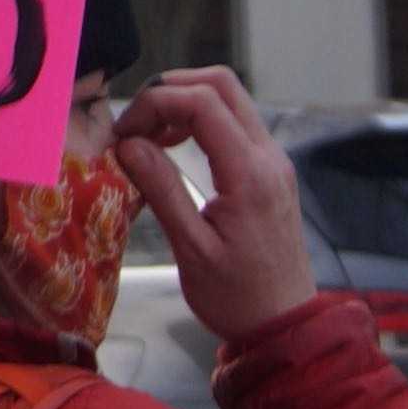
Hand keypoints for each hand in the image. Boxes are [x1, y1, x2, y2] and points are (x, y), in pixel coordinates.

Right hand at [115, 65, 319, 341]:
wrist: (285, 324)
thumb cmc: (236, 296)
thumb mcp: (191, 249)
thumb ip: (161, 189)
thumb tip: (128, 144)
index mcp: (251, 174)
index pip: (202, 103)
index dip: (154, 103)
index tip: (122, 134)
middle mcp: (269, 157)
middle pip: (221, 85)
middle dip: (169, 90)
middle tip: (134, 124)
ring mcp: (274, 161)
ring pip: (229, 99)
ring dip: (182, 104)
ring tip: (146, 137)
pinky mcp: (269, 171)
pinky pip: (233, 123)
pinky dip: (197, 121)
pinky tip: (170, 148)